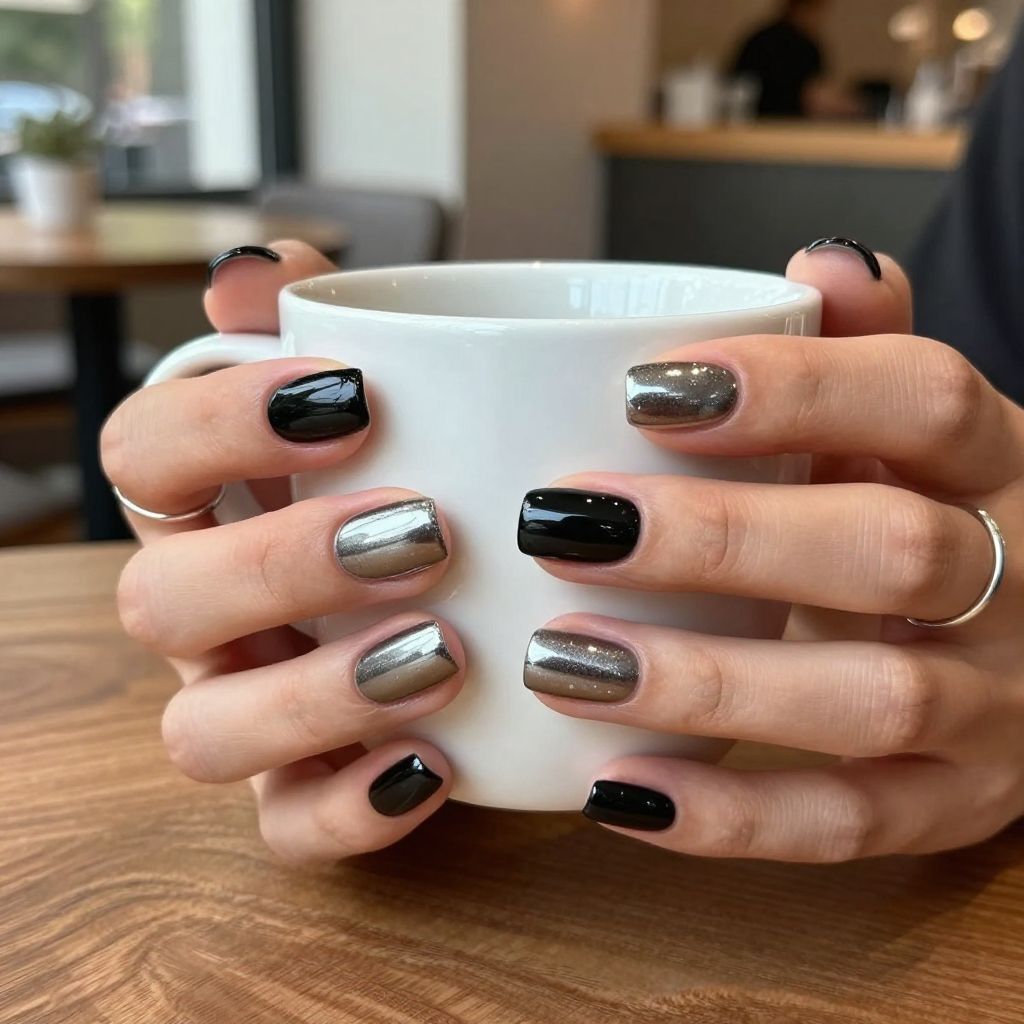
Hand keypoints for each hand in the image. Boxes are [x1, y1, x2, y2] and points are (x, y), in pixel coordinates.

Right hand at [102, 241, 461, 863]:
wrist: (486, 587)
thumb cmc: (420, 471)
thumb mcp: (390, 390)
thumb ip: (326, 319)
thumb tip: (260, 270)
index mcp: (207, 503)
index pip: (143, 453)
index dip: (222, 423)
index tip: (354, 397)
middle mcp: (206, 611)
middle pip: (158, 600)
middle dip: (281, 565)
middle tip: (423, 531)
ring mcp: (245, 708)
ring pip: (202, 733)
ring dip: (313, 697)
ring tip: (444, 652)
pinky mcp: (300, 792)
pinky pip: (286, 828)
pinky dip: (350, 811)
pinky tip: (439, 767)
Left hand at [522, 240, 1023, 860]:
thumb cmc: (921, 511)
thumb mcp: (909, 430)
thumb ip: (863, 349)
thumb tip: (822, 264)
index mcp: (996, 459)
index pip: (923, 398)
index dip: (792, 387)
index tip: (641, 389)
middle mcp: (1018, 578)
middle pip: (889, 551)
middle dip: (717, 540)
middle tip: (561, 526)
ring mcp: (1000, 706)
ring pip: (870, 700)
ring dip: (704, 684)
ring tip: (559, 660)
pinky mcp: (959, 804)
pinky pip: (851, 824)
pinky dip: (730, 817)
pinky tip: (615, 790)